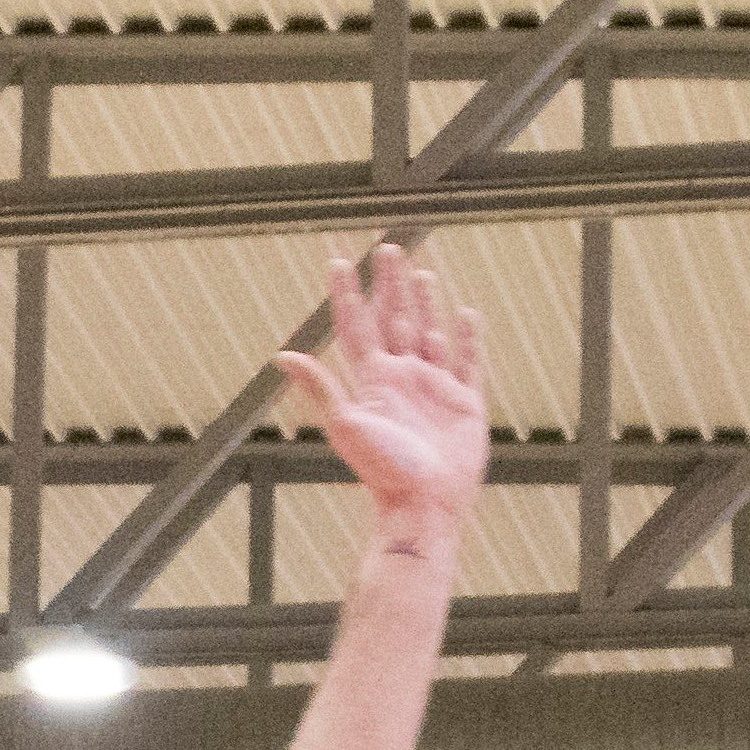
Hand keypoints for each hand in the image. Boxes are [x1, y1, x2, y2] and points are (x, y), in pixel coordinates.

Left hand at [276, 240, 483, 550]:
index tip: (338, 262)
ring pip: (429, 333)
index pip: (357, 325)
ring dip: (425, 303)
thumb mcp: (346, 424)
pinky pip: (469, 363)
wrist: (424, 503)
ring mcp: (435, 388)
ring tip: (420, 272)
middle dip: (390, 284)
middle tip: (388, 246)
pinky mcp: (466, 403)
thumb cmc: (382, 470)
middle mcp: (402, 378)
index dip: (347, 294)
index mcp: (373, 380)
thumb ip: (319, 386)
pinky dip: (468, 339)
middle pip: (395, 319)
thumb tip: (281, 355)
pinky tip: (465, 315)